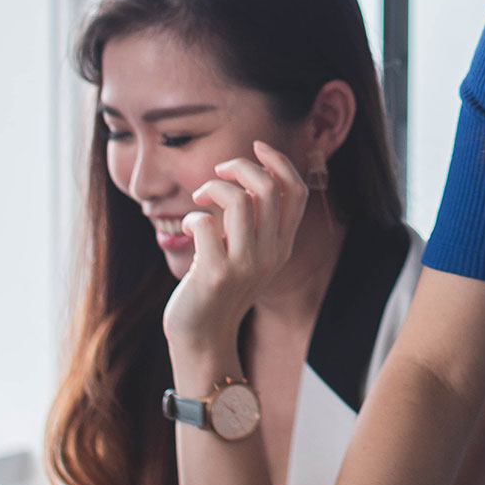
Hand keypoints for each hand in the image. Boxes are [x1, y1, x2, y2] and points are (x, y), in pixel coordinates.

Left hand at [163, 141, 310, 361]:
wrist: (203, 337)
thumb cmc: (219, 289)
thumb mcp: (249, 256)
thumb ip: (255, 223)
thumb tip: (249, 176)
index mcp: (282, 246)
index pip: (296, 191)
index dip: (279, 161)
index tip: (256, 148)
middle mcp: (270, 254)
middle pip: (267, 187)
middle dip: (239, 166)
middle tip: (219, 171)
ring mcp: (244, 265)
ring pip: (236, 199)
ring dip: (212, 187)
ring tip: (199, 199)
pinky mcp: (215, 274)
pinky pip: (203, 222)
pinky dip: (191, 216)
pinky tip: (188, 228)